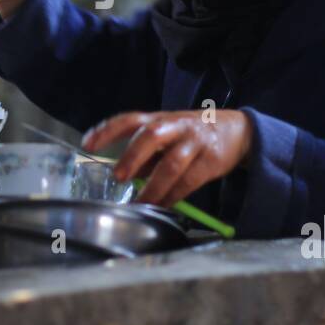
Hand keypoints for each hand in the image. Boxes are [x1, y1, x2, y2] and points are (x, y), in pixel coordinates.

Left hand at [82, 109, 253, 207]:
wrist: (238, 130)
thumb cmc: (192, 134)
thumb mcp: (168, 134)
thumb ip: (147, 152)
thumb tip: (125, 175)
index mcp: (159, 119)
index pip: (129, 119)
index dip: (107, 130)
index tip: (87, 144)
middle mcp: (175, 126)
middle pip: (151, 134)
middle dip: (132, 155)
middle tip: (119, 176)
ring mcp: (194, 142)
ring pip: (171, 164)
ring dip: (152, 187)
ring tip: (139, 203)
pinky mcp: (211, 160)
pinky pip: (188, 181)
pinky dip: (172, 196)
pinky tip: (161, 206)